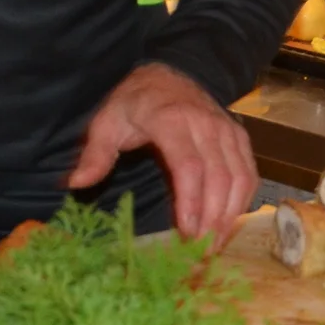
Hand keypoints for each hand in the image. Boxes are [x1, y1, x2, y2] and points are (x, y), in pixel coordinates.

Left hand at [67, 62, 256, 240]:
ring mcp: (226, 129)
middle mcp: (205, 123)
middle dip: (212, 219)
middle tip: (200, 252)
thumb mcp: (108, 121)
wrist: (168, 72)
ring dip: (230, 216)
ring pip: (239, 178)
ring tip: (213, 246)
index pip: (188, 165)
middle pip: (218, 177)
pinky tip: (227, 224)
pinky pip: (248, 173)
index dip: (191, 201)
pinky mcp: (239, 137)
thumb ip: (95, 153)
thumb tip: (76, 184)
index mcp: (170, 119)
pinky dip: (241, 202)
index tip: (186, 232)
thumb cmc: (135, 101)